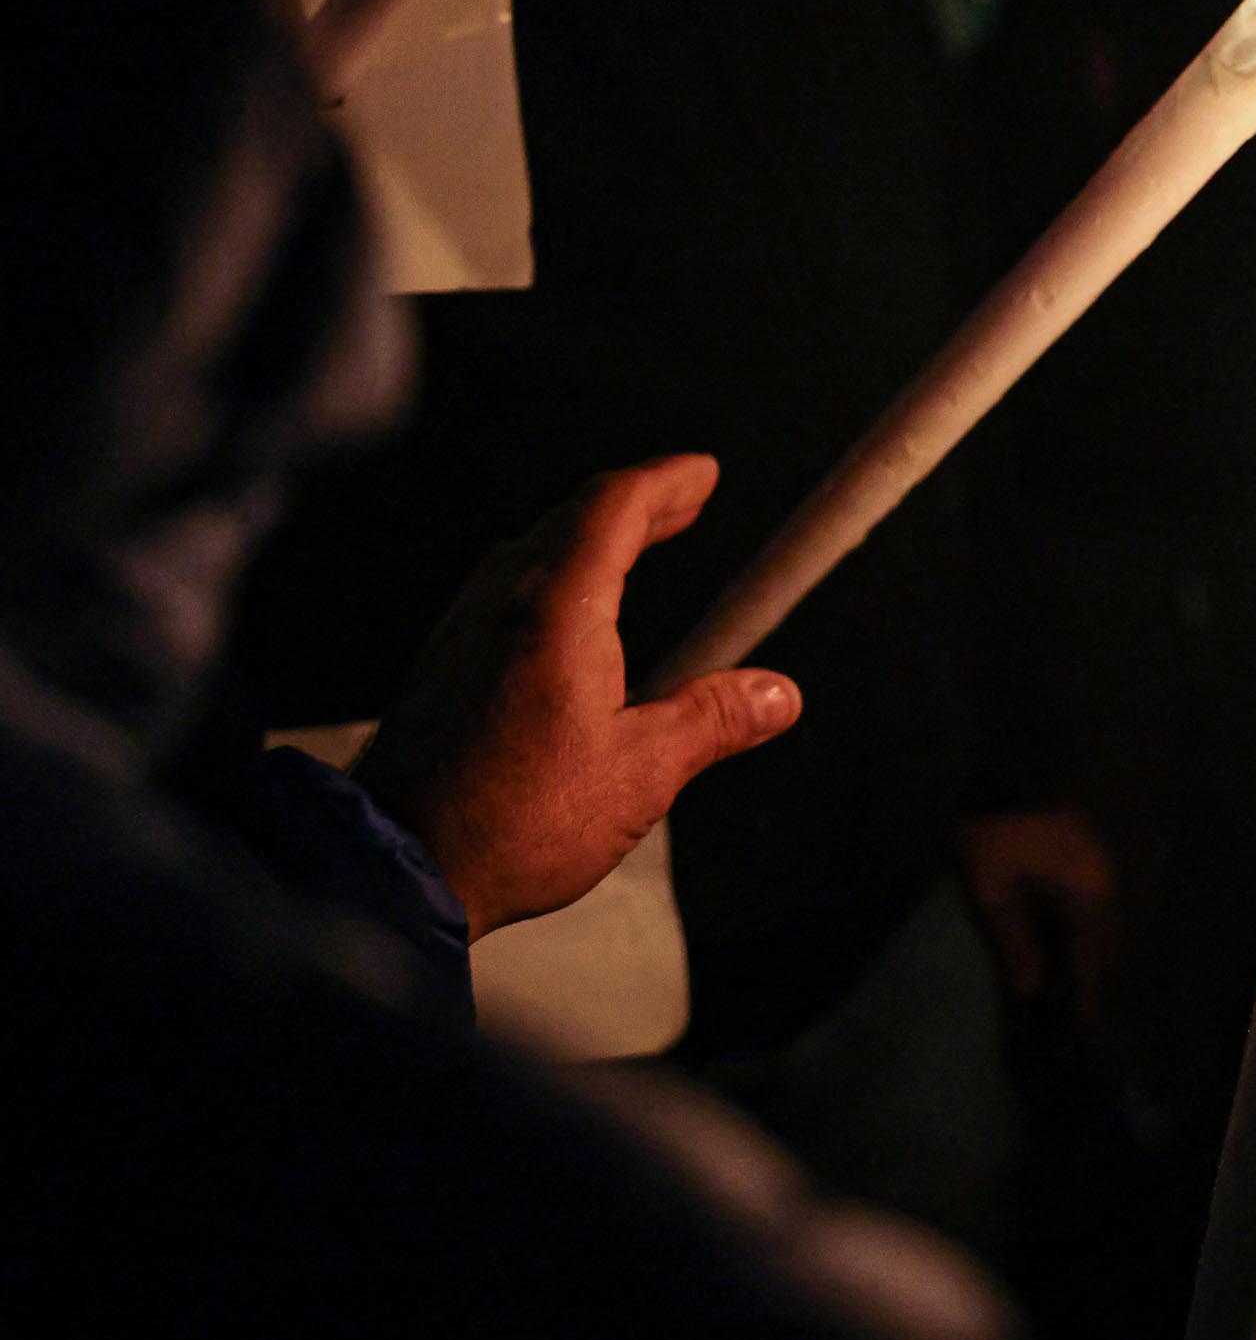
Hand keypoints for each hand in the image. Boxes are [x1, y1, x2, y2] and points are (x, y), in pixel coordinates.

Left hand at [354, 456, 800, 941]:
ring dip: (589, 538)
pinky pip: (503, 591)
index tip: (702, 474)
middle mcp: (502, 603)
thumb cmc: (515, 821)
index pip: (614, 506)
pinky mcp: (442, 668)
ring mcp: (463, 633)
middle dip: (635, 504)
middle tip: (683, 503)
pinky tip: (567, 617)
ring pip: (531, 552)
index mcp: (557, 609)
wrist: (395, 865)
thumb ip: (711, 720)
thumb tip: (776, 694)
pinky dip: (552, 575)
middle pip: (571, 518)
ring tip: (632, 549)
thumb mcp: (640, 773)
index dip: (666, 482)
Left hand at [956, 807, 1118, 1021]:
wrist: (1016, 762)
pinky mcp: (1092, 851)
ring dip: (1094, 945)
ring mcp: (1103, 863)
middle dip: (1097, 970)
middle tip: (1076, 1000)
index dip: (1089, 992)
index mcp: (1085, 894)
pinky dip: (1089, 923)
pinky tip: (1067, 930)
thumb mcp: (993, 885)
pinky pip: (1100, 899)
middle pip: (1110, 938)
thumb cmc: (1001, 827)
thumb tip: (1031, 987)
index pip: (1093, 956)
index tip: (1086, 1024)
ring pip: (1108, 917)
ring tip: (1072, 971)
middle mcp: (1104, 882)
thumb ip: (1013, 937)